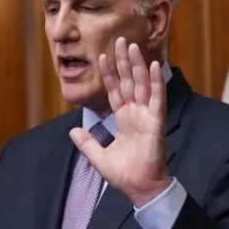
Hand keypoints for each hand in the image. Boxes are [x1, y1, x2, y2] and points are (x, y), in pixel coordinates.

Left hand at [69, 37, 169, 207]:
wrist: (140, 188)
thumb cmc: (124, 175)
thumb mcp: (98, 158)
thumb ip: (87, 143)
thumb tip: (72, 132)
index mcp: (123, 120)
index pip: (114, 91)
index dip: (109, 74)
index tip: (102, 56)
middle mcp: (135, 114)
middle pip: (127, 82)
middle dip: (122, 62)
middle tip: (119, 40)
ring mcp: (146, 115)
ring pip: (141, 84)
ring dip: (137, 65)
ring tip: (132, 46)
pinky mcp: (156, 121)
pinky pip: (156, 98)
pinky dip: (156, 82)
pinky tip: (153, 66)